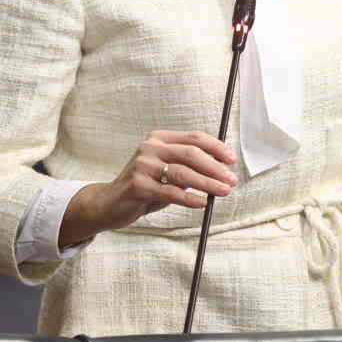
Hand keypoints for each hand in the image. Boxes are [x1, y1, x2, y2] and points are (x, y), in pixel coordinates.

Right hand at [58, 131, 238, 246]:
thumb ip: (189, 167)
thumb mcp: (167, 172)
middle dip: (215, 167)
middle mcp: (150, 147)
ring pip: (183, 173)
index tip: (232, 160)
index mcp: (159, 139)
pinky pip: (170, 192)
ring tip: (222, 191)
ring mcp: (142, 165)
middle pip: (191, 154)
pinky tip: (202, 202)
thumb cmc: (144, 187)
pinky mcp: (137, 185)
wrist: (109, 203)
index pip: (194, 138)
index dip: (216, 148)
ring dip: (207, 183)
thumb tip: (222, 169)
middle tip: (231, 180)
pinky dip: (189, 198)